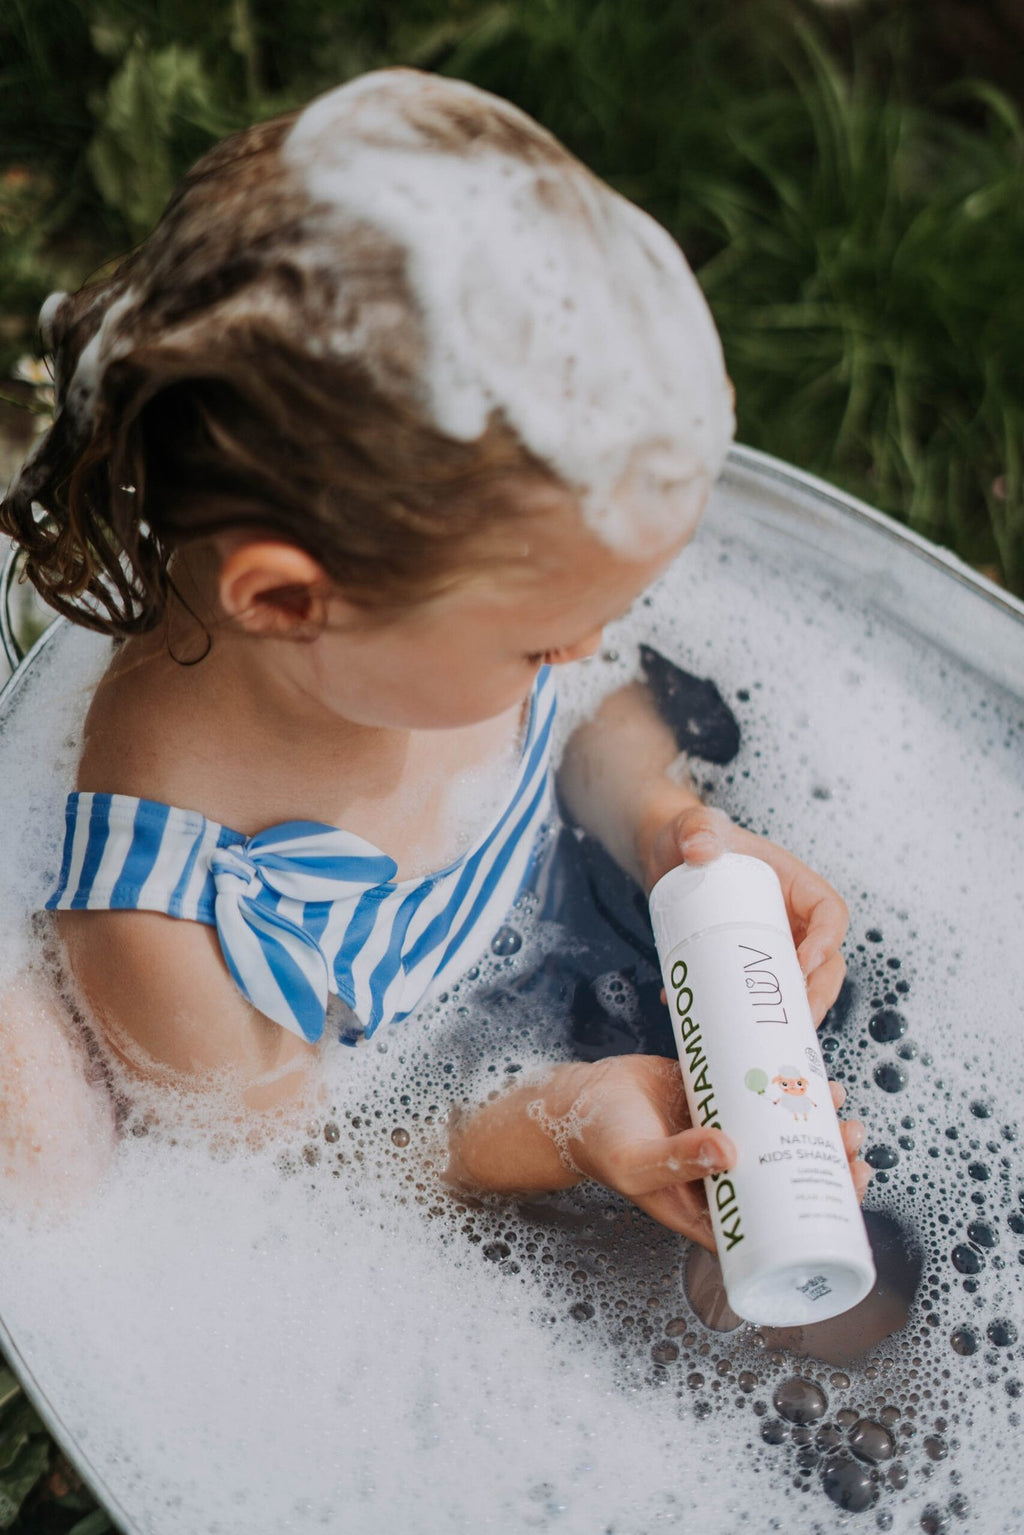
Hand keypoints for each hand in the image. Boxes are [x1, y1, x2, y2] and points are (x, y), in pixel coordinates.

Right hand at [565, 1055, 868, 1250]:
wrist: (576, 1099)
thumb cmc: (601, 1142)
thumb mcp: (635, 1162)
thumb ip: (676, 1160)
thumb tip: (729, 1152)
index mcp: (714, 1208)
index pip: (782, 1221)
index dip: (822, 1206)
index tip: (851, 1182)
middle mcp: (726, 1174)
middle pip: (789, 1171)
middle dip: (827, 1154)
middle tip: (852, 1134)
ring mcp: (724, 1133)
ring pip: (780, 1129)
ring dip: (812, 1116)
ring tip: (837, 1097)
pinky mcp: (717, 1096)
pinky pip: (758, 1092)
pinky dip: (782, 1082)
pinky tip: (804, 1068)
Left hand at [643, 803, 848, 1025]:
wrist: (665, 858)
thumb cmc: (691, 838)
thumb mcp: (694, 827)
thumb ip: (697, 828)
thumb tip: (699, 848)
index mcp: (793, 884)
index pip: (829, 911)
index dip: (827, 940)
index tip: (804, 964)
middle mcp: (790, 919)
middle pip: (824, 962)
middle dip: (817, 994)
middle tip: (795, 1018)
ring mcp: (770, 945)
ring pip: (797, 986)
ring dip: (789, 1015)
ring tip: (764, 1034)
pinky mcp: (745, 964)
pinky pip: (756, 994)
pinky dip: (742, 1014)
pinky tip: (712, 1021)